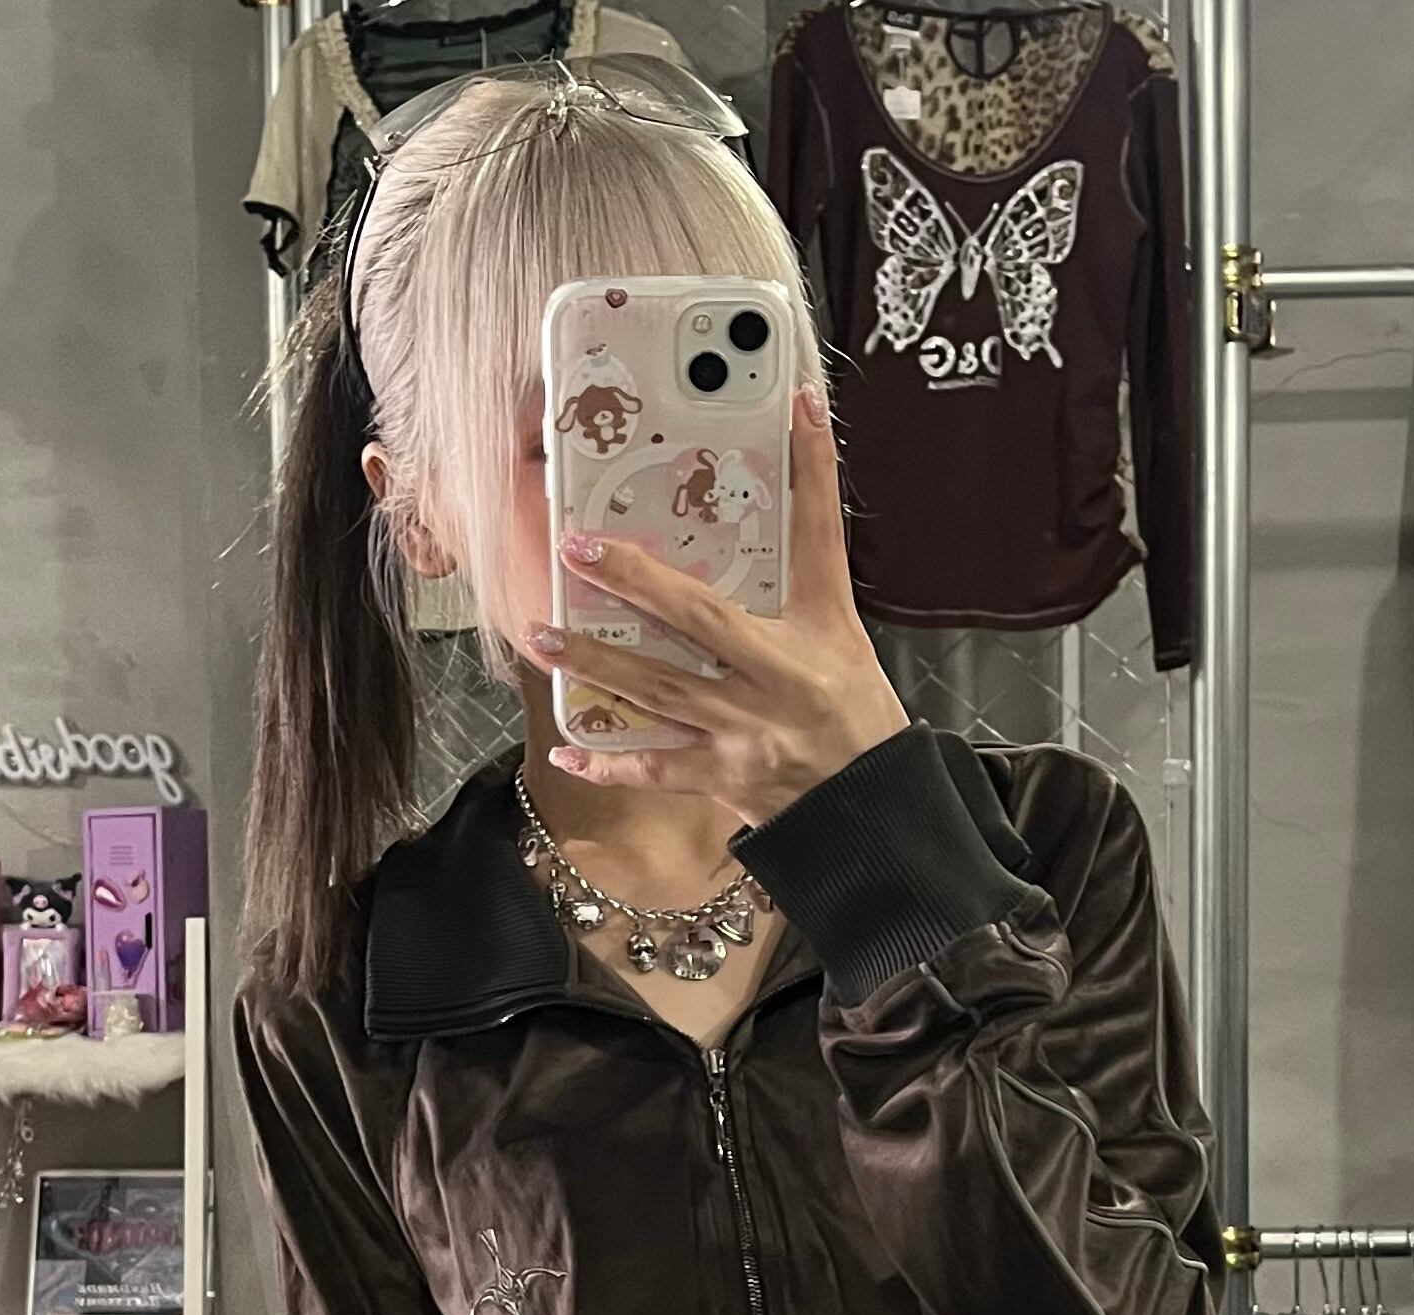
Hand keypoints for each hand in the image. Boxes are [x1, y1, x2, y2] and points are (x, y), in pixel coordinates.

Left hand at [534, 383, 908, 828]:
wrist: (872, 810)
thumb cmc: (854, 716)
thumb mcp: (842, 636)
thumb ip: (806, 568)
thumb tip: (781, 474)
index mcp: (817, 633)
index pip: (815, 538)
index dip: (810, 472)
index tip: (796, 406)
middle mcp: (778, 679)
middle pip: (700, 621)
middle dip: (635, 583)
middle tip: (576, 550)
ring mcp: (747, 732)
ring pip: (660, 692)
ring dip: (596, 665)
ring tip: (541, 638)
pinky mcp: (724, 778)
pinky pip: (657, 769)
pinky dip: (610, 762)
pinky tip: (566, 747)